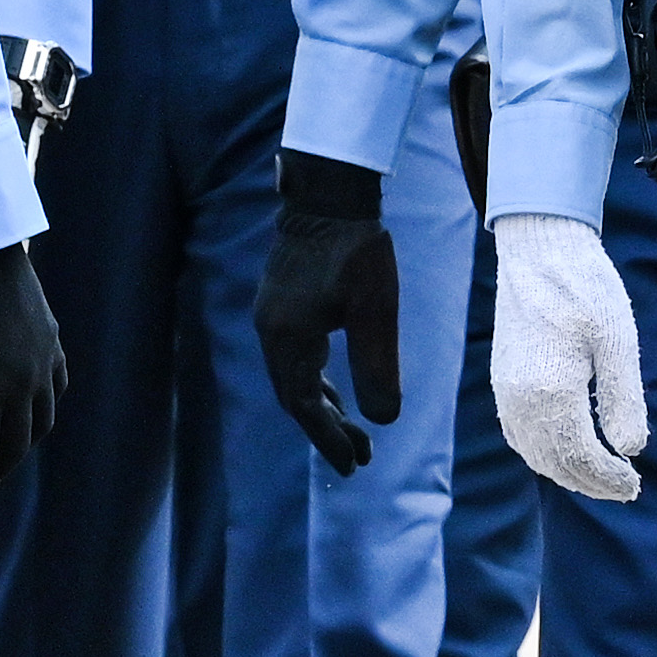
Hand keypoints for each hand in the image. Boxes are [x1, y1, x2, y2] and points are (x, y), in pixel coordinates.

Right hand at [251, 149, 400, 478]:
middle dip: (326, 429)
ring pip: (292, 376)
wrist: (329, 191)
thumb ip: (377, 367)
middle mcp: (271, 331)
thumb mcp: (375, 311)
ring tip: (351, 429)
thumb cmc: (356, 249)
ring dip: (320, 405)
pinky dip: (312, 379)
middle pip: (294, 396)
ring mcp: (272, 314)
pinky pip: (293, 355)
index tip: (354, 465)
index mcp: (287, 339)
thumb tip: (385, 421)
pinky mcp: (280, 300)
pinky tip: (331, 383)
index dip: (329, 439)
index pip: (304, 406)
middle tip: (360, 457)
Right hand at [486, 211, 645, 500]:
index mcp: (551, 391)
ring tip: (600, 475)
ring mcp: (505, 390)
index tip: (635, 485)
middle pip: (554, 463)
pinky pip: (518, 434)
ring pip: (533, 453)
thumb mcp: (617, 340)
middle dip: (590, 482)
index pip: (580, 457)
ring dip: (566, 471)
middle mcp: (520, 399)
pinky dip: (542, 453)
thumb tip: (631, 448)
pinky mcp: (502, 379)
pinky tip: (564, 450)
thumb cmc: (585, 287)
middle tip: (625, 488)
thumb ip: (623, 398)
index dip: (608, 479)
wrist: (539, 247)